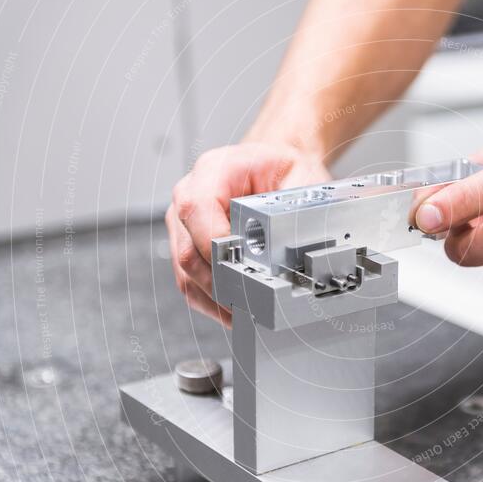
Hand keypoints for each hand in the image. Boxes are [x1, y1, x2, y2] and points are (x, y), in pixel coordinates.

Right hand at [166, 143, 330, 326]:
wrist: (274, 167)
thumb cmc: (282, 169)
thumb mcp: (298, 177)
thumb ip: (292, 207)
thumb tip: (287, 245)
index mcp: (213, 170)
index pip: (197, 208)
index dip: (215, 244)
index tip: (242, 269)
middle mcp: (189, 195)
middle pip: (188, 249)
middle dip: (221, 282)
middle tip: (252, 303)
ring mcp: (184, 224)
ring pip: (187, 273)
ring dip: (216, 298)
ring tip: (247, 314)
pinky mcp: (187, 246)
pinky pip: (191, 282)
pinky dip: (213, 301)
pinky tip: (237, 312)